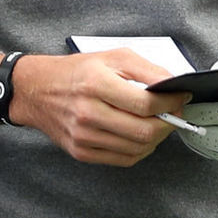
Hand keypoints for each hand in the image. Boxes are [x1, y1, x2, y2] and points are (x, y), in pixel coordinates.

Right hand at [3, 48, 178, 165]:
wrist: (36, 91)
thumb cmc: (77, 72)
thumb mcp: (113, 57)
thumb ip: (147, 70)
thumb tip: (173, 86)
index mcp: (96, 84)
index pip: (145, 104)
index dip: (171, 103)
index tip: (181, 98)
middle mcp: (87, 112)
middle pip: (144, 131)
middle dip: (168, 124)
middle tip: (173, 114)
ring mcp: (83, 136)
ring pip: (137, 148)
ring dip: (156, 138)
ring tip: (157, 123)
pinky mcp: (81, 152)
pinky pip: (123, 159)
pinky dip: (140, 149)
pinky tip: (140, 136)